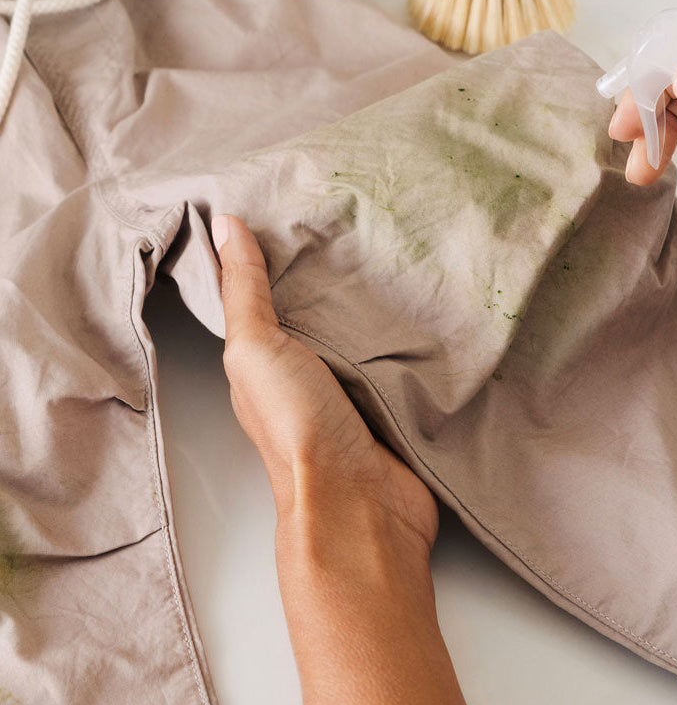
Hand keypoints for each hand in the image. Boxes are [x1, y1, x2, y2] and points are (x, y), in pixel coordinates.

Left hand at [212, 214, 480, 704]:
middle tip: (356, 212)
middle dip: (330, 268)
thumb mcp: (257, 349)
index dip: (272, 253)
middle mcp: (304, 372)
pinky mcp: (393, 400)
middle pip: (316, 310)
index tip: (293, 203)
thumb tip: (224, 225)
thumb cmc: (298, 426)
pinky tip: (425, 299)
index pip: (264, 295)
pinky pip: (397, 353)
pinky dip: (407, 328)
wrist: (360, 501)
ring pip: (359, 329)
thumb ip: (245, 291)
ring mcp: (351, 389)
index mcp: (263, 360)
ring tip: (395, 242)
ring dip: (374, 296)